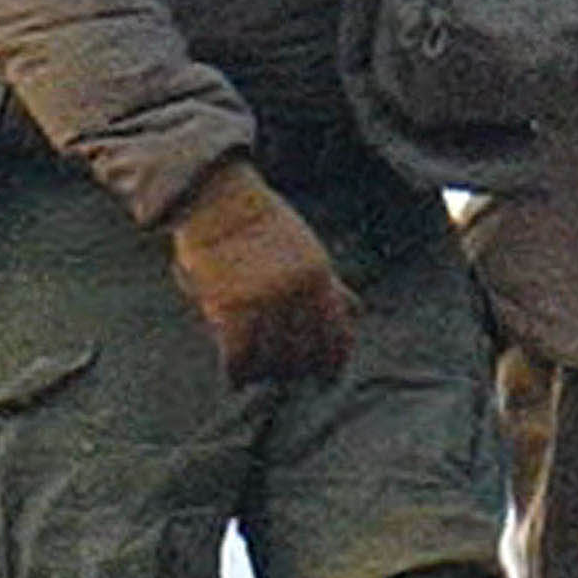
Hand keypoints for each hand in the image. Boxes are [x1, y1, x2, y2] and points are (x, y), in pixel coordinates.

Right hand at [165, 158, 355, 384]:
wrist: (220, 200)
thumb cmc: (264, 226)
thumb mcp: (309, 252)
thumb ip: (331, 285)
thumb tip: (356, 311)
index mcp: (320, 279)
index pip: (338, 336)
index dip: (333, 363)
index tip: (326, 377)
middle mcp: (297, 292)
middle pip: (304, 354)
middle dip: (296, 371)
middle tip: (284, 376)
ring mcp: (263, 299)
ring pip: (271, 359)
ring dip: (265, 373)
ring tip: (257, 375)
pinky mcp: (229, 305)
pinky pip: (238, 356)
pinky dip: (237, 372)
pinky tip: (235, 376)